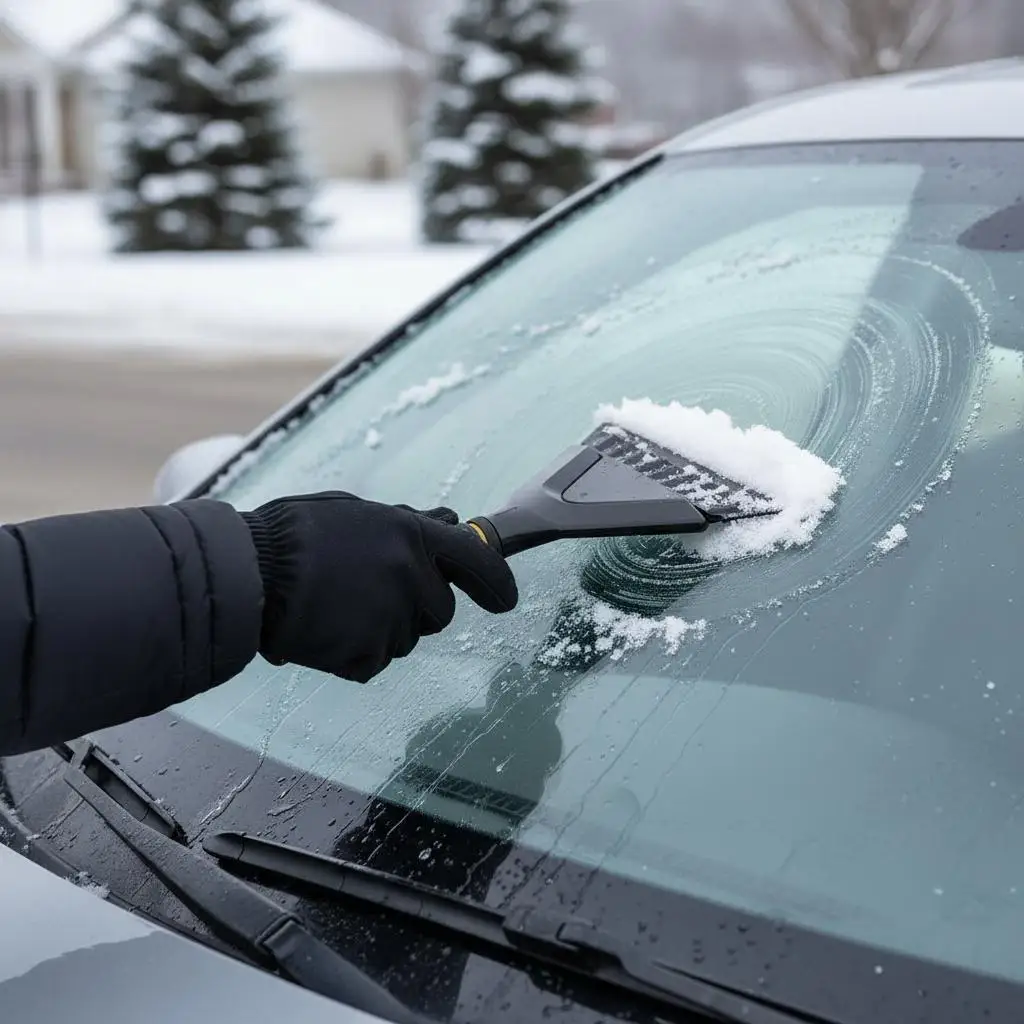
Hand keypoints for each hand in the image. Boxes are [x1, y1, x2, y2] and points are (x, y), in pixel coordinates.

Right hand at [241, 492, 517, 681]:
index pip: (476, 560)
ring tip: (335, 606)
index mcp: (410, 535)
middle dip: (418, 607)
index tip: (505, 599)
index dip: (497, 582)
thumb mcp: (355, 512)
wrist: (246, 572)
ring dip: (382, 628)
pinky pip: (374, 661)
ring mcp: (390, 618)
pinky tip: (324, 630)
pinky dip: (353, 654)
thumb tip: (451, 519)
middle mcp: (409, 576)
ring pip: (406, 638)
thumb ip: (407, 521)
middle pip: (441, 611)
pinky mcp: (366, 654)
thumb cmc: (292, 534)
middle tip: (371, 594)